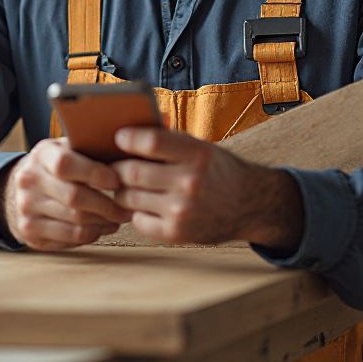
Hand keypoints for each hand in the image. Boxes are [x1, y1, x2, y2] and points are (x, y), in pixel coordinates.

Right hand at [0, 139, 132, 250]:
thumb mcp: (64, 149)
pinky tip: (104, 227)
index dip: (95, 173)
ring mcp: (27, 209)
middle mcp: (29, 181)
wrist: (15, 190)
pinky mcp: (31, 233)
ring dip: (105, 222)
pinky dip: (94, 234)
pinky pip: (71, 238)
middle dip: (108, 205)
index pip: (66, 164)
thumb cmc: (54, 167)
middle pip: (74, 198)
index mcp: (41, 155)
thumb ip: (88, 150)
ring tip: (120, 217)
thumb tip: (127, 154)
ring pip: (76, 221)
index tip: (117, 180)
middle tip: (128, 206)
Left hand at [112, 127, 303, 249]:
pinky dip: (136, 212)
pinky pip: (138, 220)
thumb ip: (167, 139)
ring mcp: (182, 210)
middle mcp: (190, 182)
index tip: (119, 138)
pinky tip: (145, 205)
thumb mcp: (200, 147)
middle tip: (113, 165)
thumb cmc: (216, 169)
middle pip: (132, 172)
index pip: (150, 142)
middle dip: (117, 168)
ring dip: (122, 190)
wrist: (248, 205)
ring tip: (127, 185)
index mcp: (197, 154)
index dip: (128, 139)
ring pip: (129, 197)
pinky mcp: (176, 233)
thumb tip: (127, 127)